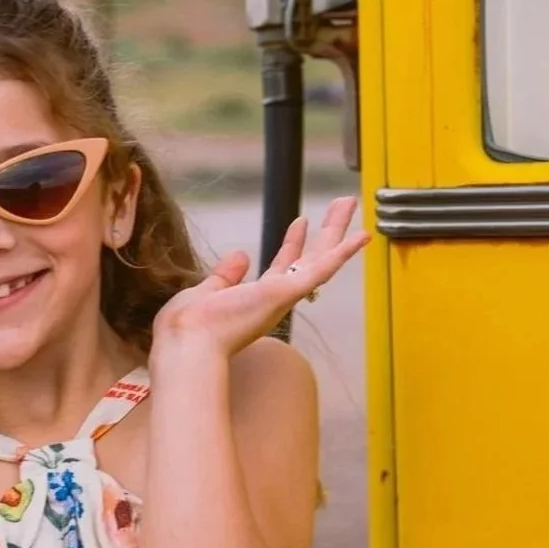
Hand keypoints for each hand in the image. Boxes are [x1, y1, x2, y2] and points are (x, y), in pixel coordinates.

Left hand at [152, 196, 369, 361]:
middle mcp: (275, 299)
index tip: (301, 222)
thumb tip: (241, 255)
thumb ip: (225, 276)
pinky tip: (361, 235)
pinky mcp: (286, 293)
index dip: (293, 244)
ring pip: (320, 258)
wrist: (186, 345)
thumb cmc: (188, 329)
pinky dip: (343, 252)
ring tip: (349, 201)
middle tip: (341, 207)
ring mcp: (283, 296)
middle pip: (308, 259)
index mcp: (255, 300)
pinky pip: (321, 269)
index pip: (282, 267)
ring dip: (336, 229)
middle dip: (325, 232)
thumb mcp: (205, 293)